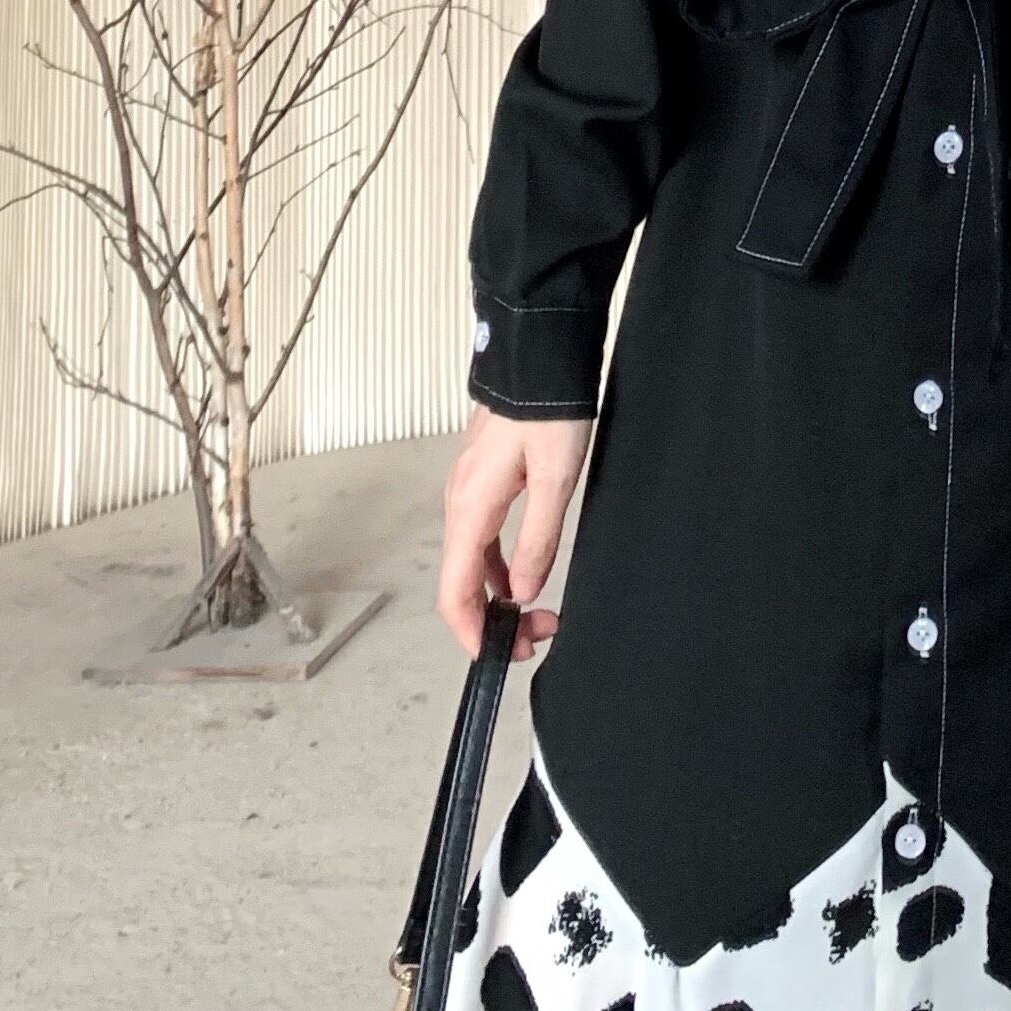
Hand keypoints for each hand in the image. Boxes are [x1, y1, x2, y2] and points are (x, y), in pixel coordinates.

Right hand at [438, 403, 591, 661]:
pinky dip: (497, 564)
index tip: (503, 656)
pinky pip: (480, 536)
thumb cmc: (548, 410)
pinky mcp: (482, 477)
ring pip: (471, 561)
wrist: (537, 355)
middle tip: (540, 633)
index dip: (473, 634)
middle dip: (493, 619)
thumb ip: (536, 540)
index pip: (455, 593)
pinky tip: (521, 570)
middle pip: (461, 583)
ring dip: (498, 593)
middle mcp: (459, 503)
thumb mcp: (555, 480)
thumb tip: (522, 591)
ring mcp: (467, 489)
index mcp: (470, 510)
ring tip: (537, 610)